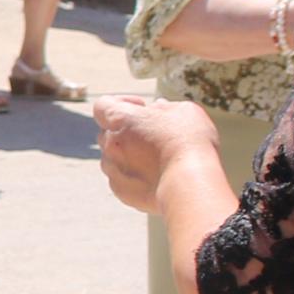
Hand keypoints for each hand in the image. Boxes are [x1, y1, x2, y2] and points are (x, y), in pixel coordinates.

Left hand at [89, 93, 217, 213]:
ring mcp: (113, 170)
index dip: (122, 102)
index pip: (103, 105)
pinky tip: (158, 176)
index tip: (142, 107)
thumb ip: (164, 108)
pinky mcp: (121, 192)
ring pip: (114, 157)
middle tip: (154, 133)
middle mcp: (110, 145)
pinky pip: (123, 179)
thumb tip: (157, 109)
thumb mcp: (183, 111)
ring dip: (129, 154)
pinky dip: (135, 175)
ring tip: (158, 157)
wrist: (190, 184)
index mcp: (120, 119)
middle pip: (108, 132)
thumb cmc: (188, 142)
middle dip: (127, 130)